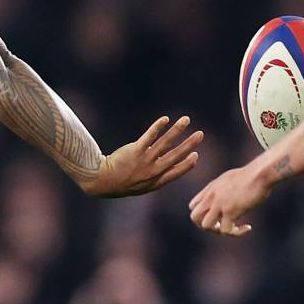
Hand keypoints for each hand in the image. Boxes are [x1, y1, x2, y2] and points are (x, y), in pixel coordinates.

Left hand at [82, 116, 202, 197]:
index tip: (196, 155)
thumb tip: (163, 160)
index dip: (187, 164)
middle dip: (189, 144)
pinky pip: (149, 136)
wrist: (102, 181)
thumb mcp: (141, 185)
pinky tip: (165, 119)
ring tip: (186, 119)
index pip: (176, 172)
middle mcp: (153, 172)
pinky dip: (158, 126)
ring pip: (165, 143)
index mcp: (156, 182)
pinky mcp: (135, 151)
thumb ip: (153, 174)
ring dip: (178, 130)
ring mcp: (145, 161)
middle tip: (200, 134)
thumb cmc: (121, 183)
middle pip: (176, 155)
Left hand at [189, 164, 270, 235]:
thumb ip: (223, 189)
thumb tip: (227, 197)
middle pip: (194, 217)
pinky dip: (237, 233)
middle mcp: (212, 197)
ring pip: (206, 226)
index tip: (216, 215)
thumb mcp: (231, 179)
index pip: (193, 206)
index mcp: (211, 189)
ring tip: (233, 228)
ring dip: (218, 231)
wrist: (260, 174)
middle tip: (220, 224)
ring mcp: (219, 204)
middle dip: (205, 225)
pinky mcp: (230, 212)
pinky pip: (226, 231)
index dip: (202, 215)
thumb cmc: (252, 175)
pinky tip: (248, 228)